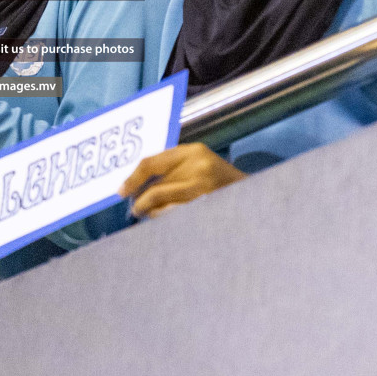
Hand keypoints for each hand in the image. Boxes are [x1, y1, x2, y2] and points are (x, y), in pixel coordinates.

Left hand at [118, 144, 245, 218]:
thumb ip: (172, 169)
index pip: (151, 163)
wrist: (255, 198)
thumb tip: (134, 186)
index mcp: (193, 152)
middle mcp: (199, 169)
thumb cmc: (219, 182)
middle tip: (136, 209)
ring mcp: (206, 192)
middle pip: (155, 189)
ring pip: (163, 207)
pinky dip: (165, 223)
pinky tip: (165, 223)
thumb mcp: (198, 164)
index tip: (120, 192)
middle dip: (141, 202)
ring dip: (152, 215)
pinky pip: (175, 219)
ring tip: (150, 216)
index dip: (132, 179)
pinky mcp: (208, 211)